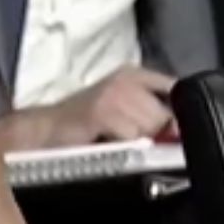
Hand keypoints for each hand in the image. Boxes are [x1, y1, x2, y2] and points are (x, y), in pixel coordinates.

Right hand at [0, 67, 176, 150]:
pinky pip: (133, 136)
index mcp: (135, 75)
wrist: (41, 134)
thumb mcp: (125, 115)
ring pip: (152, 126)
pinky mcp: (101, 110)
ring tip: (113, 143)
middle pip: (168, 114)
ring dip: (138, 143)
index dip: (178, 116)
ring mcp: (113, 92)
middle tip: (126, 141)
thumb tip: (183, 133)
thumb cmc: (82, 128)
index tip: (167, 134)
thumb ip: (156, 118)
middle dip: (155, 134)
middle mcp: (127, 78)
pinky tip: (105, 145)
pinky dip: (124, 148)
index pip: (179, 91)